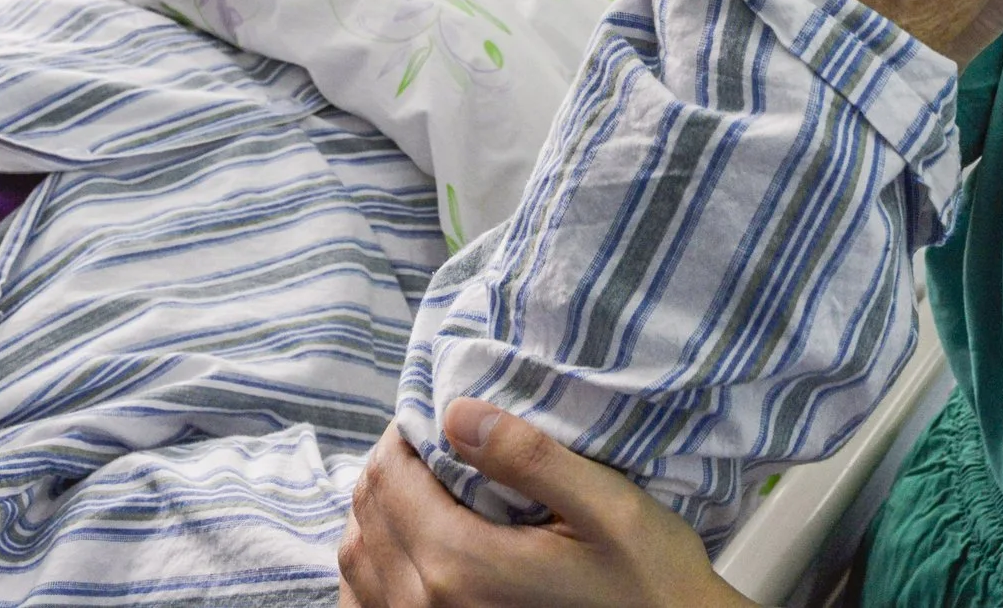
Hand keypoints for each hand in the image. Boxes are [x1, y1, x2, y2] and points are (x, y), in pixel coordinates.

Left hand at [338, 400, 747, 607]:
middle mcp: (426, 605)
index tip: (437, 414)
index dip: (404, 433)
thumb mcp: (604, 506)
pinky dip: (372, 566)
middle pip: (368, 512)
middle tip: (432, 442)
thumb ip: (528, 457)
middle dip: (391, 465)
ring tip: (419, 484)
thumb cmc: (645, 579)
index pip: (390, 477)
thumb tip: (456, 413)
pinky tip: (403, 547)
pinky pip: (367, 604)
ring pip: (357, 557)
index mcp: (461, 564)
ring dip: (377, 511)